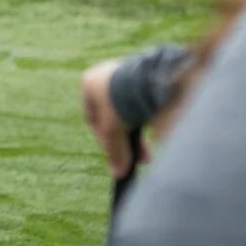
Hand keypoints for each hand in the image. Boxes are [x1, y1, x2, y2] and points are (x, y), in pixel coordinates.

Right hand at [80, 60, 143, 176]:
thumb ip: (115, 152)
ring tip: (149, 151)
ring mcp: (126, 71)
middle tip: (138, 158)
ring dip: (137, 131)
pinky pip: (143, 101)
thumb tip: (118, 174)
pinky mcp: (145, 73)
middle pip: (113, 116)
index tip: (114, 154)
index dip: (102, 140)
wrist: (150, 78)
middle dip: (125, 139)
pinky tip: (157, 130)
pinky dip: (147, 117)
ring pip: (130, 110)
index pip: (92, 118)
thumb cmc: (122, 102)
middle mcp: (105, 74)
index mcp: (89, 82)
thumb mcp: (113, 132)